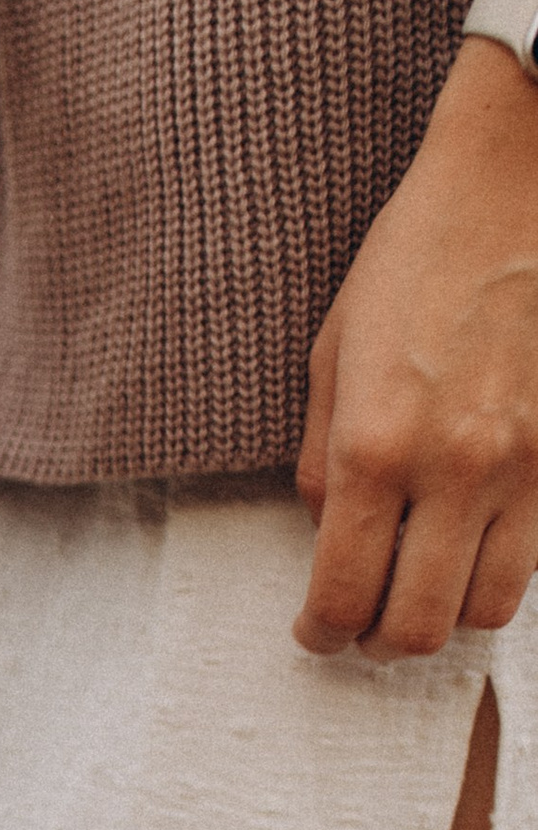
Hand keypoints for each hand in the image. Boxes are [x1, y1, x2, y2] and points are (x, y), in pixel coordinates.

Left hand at [295, 43, 537, 659]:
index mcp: (376, 447)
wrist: (517, 185)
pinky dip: (496, 569)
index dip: (320, 633)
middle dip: (378, 643)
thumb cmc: (415, 257)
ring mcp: (524, 467)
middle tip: (360, 628)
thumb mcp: (333, 355)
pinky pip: (534, 554)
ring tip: (418, 589)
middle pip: (417, 626)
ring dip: (445, 616)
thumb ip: (323, 460)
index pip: (343, 594)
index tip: (313, 631)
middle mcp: (455, 470)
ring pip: (489, 608)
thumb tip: (325, 536)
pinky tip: (469, 544)